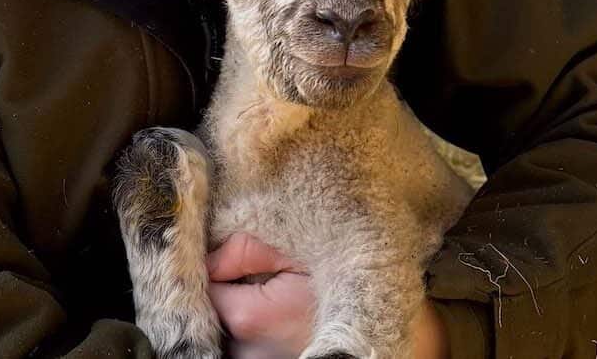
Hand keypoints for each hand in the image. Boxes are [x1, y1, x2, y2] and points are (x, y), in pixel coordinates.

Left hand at [205, 233, 450, 358]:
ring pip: (227, 336)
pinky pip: (246, 350)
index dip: (213, 269)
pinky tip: (273, 317)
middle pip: (213, 315)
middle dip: (225, 292)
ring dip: (236, 314)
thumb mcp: (295, 248)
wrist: (392, 323)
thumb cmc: (347, 275)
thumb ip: (243, 249)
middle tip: (250, 274)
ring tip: (264, 294)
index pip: (204, 290)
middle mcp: (248, 351)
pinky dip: (251, 335)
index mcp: (249, 317)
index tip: (229, 258)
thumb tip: (208, 259)